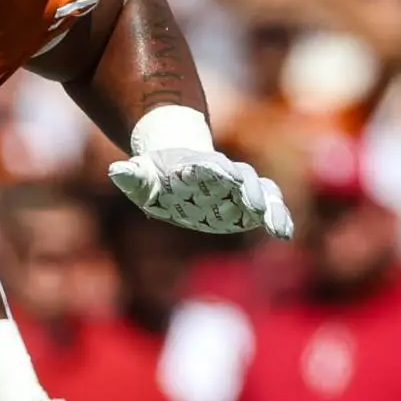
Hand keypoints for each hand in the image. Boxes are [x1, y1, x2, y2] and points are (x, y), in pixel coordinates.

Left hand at [109, 148, 292, 239]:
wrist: (179, 169)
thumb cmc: (156, 176)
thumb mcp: (141, 177)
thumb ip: (131, 175)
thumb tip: (115, 170)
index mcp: (195, 167)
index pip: (205, 166)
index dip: (212, 169)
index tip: (220, 172)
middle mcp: (222, 174)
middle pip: (241, 176)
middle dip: (248, 189)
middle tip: (254, 206)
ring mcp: (239, 188)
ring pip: (263, 191)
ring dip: (272, 207)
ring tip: (278, 229)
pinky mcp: (248, 204)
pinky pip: (270, 208)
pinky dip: (279, 217)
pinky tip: (285, 234)